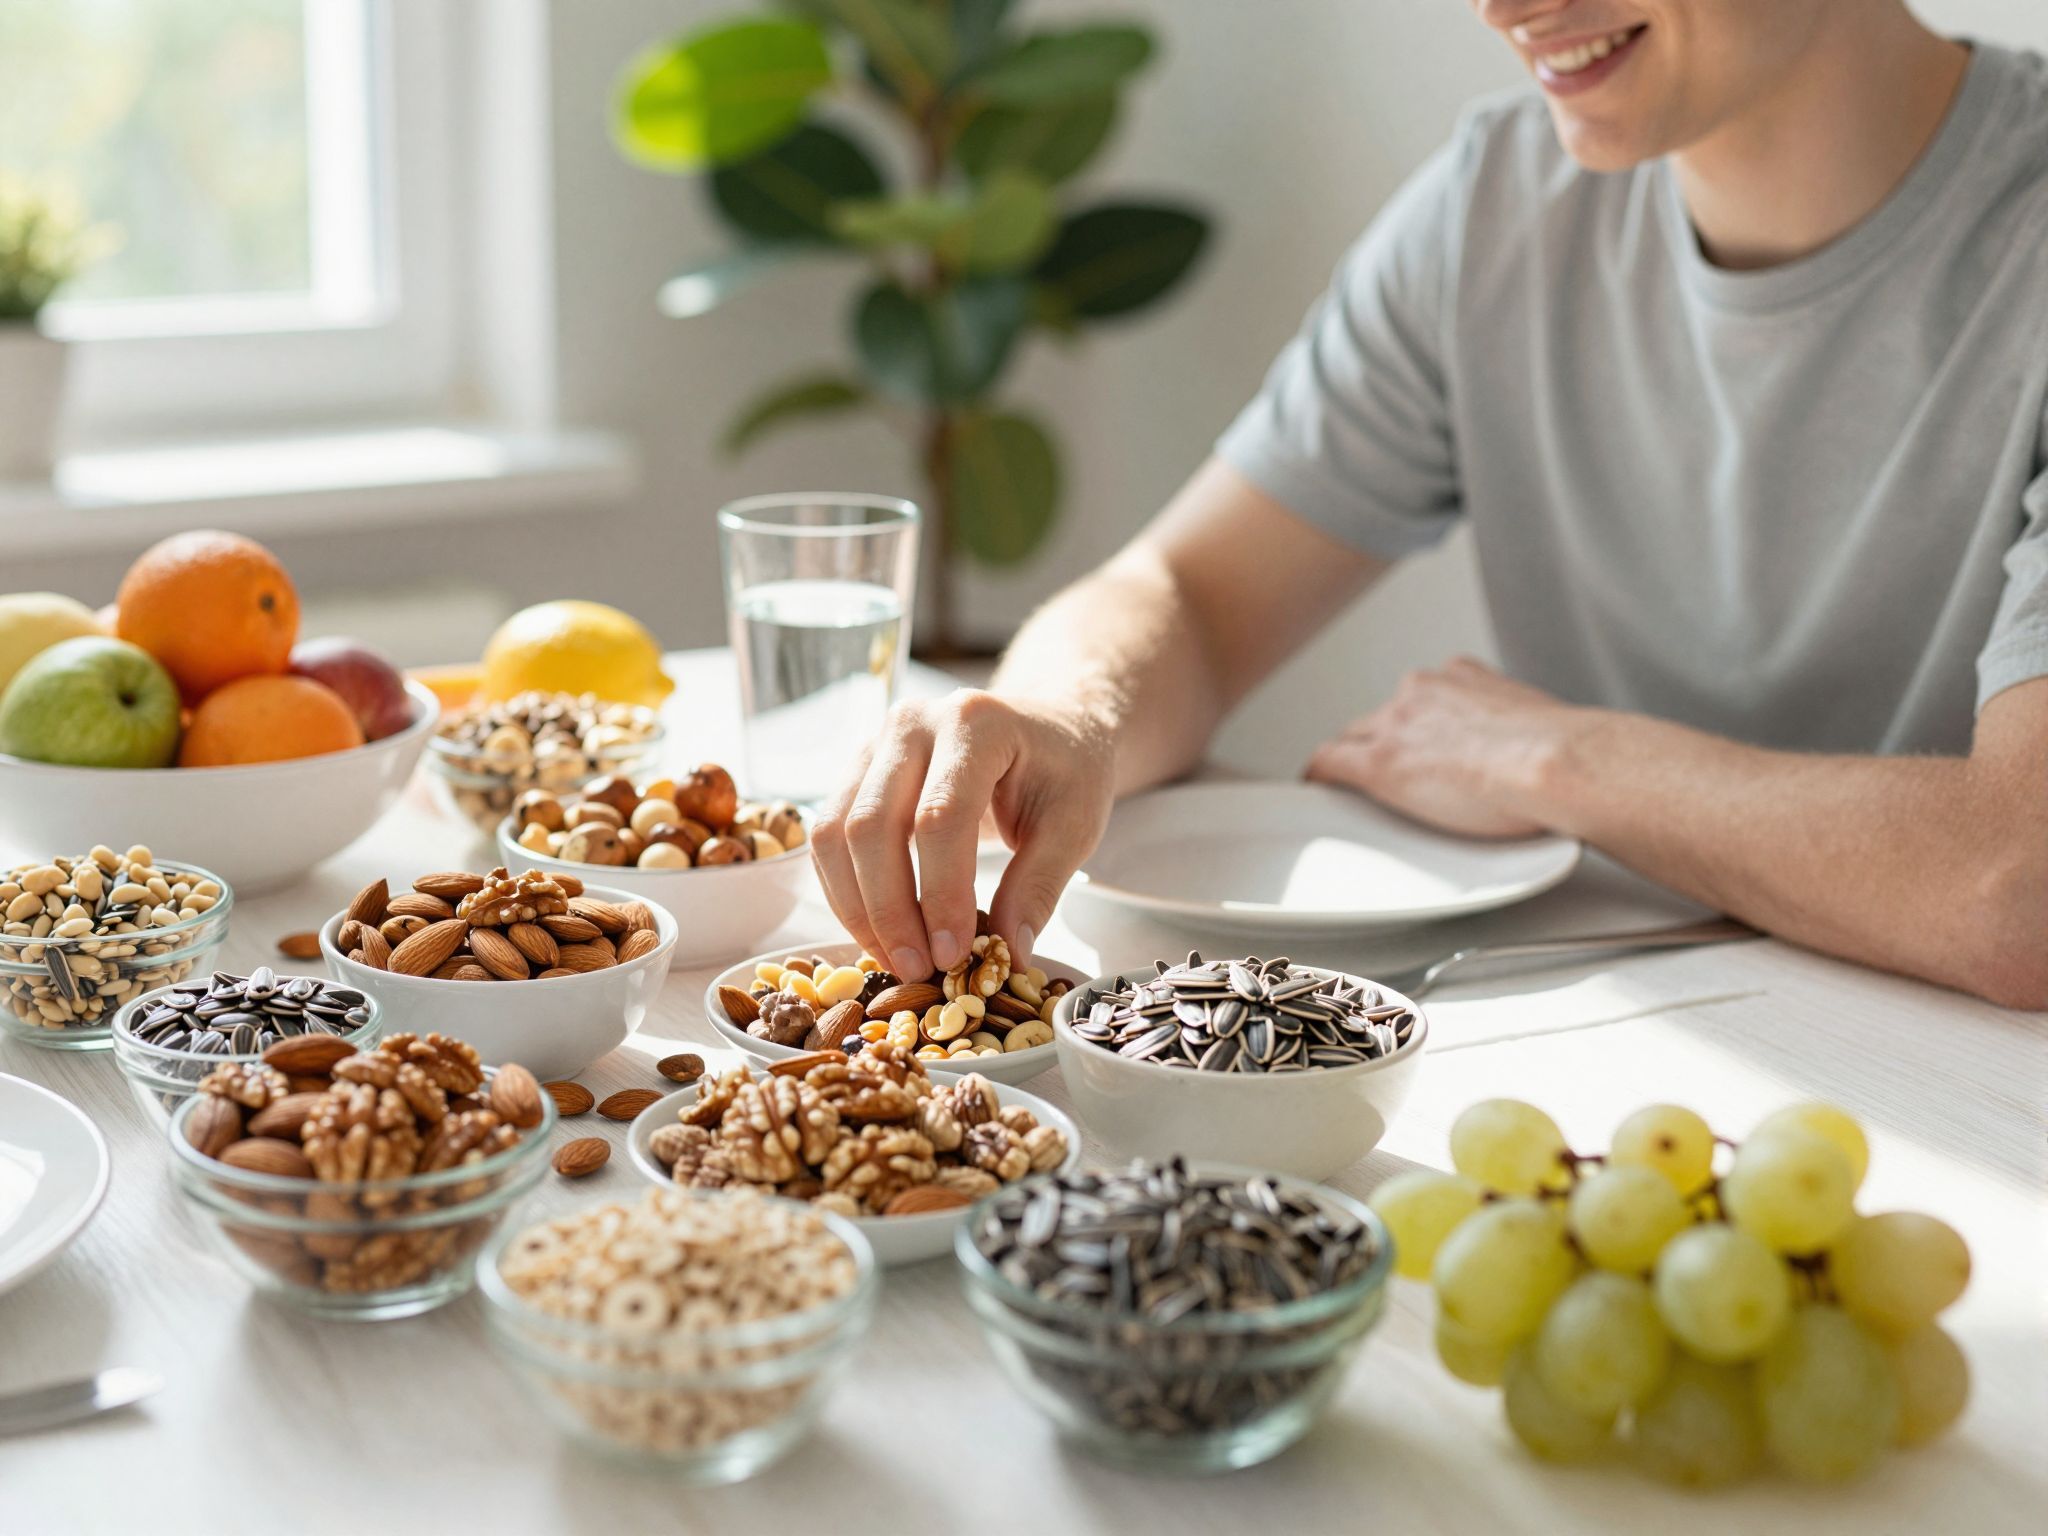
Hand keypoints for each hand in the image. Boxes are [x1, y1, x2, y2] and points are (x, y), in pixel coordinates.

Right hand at [810, 690, 1114, 978]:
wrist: (1048, 725)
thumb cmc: (1065, 769)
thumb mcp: (1074, 825)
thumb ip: (1039, 887)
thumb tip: (1007, 954)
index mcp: (975, 722)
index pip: (940, 817)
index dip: (941, 893)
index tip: (952, 954)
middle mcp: (913, 723)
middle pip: (872, 824)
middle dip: (889, 909)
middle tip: (917, 968)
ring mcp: (876, 743)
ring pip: (834, 832)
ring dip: (857, 907)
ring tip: (895, 958)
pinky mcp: (857, 770)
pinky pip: (828, 837)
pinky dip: (846, 891)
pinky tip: (878, 932)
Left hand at [1305, 658, 1580, 837]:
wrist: (1557, 762)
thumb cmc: (1564, 754)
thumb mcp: (1540, 721)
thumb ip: (1519, 726)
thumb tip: (1536, 746)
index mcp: (1463, 678)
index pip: (1420, 698)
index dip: (1412, 724)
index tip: (1418, 742)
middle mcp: (1423, 692)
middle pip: (1380, 717)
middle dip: (1381, 742)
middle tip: (1391, 774)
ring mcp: (1397, 725)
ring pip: (1354, 739)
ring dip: (1355, 760)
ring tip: (1358, 790)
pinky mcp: (1380, 762)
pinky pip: (1329, 763)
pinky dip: (1319, 777)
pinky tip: (1316, 791)